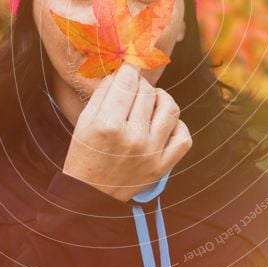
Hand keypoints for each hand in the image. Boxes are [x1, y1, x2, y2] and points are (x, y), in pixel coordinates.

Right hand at [62, 63, 192, 202]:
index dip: (128, 71)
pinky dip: (177, 126)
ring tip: (151, 101)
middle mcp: (132, 137)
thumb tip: (122, 71)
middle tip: (133, 88)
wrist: (90, 196)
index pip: (127, 81)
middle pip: (147, 91)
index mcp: (107, 124)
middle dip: (140, 84)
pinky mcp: (162, 167)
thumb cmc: (85, 155)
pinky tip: (163, 124)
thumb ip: (103, 93)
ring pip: (170, 108)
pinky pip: (183, 137)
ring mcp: (151, 153)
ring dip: (161, 98)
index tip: (127, 71)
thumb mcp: (84, 121)